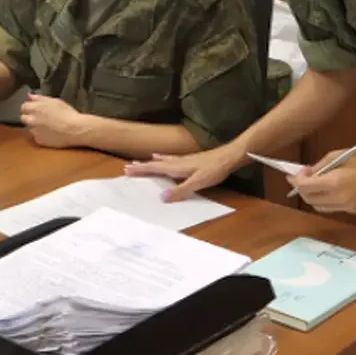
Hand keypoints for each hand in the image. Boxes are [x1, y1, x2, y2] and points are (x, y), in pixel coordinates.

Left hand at [20, 94, 89, 147]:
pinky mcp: (39, 141)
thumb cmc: (67, 113)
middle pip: (23, 118)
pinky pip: (36, 137)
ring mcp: (34, 131)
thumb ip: (40, 98)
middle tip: (39, 118)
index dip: (29, 108)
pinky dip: (41, 135)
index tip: (35, 109)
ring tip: (47, 126)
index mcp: (35, 108)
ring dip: (35, 126)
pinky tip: (50, 134)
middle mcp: (31, 119)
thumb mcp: (55, 101)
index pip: (23, 107)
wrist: (74, 129)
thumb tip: (29, 96)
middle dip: (29, 117)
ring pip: (30, 128)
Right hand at [123, 143, 243, 201]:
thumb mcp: (197, 183)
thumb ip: (180, 190)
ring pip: (161, 161)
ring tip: (139, 162)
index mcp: (176, 167)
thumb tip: (161, 198)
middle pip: (155, 164)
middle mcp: (177, 162)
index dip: (141, 170)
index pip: (154, 169)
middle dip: (141, 166)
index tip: (126, 170)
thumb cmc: (214, 169)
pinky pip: (170, 159)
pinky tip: (162, 156)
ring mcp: (183, 160)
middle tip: (127, 168)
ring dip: (150, 163)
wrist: (229, 156)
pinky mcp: (189, 160)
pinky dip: (163, 158)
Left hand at [286, 147, 355, 213]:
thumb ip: (317, 168)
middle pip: (310, 199)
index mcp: (335, 182)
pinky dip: (325, 200)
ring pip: (319, 206)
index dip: (296, 181)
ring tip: (313, 184)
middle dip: (302, 189)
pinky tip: (327, 190)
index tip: (293, 175)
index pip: (306, 187)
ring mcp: (347, 206)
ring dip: (312, 196)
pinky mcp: (353, 210)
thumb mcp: (334, 156)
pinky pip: (332, 207)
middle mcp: (340, 198)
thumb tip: (304, 175)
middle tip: (301, 179)